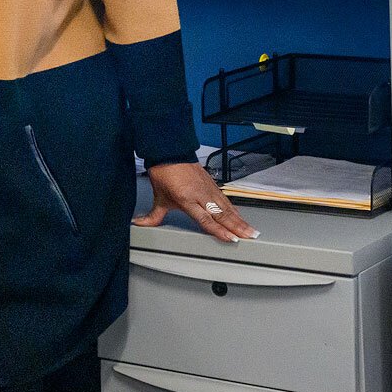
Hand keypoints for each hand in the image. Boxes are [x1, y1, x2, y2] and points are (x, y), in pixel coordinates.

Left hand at [135, 162, 258, 243]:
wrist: (169, 153)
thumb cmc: (164, 174)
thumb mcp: (159, 197)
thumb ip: (153, 215)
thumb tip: (140, 223)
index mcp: (187, 199)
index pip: (205, 219)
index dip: (218, 230)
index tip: (230, 238)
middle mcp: (200, 195)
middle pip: (221, 214)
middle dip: (237, 227)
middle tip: (249, 237)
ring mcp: (208, 189)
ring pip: (227, 207)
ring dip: (240, 220)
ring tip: (251, 231)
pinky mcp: (212, 184)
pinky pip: (225, 200)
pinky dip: (234, 209)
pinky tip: (241, 216)